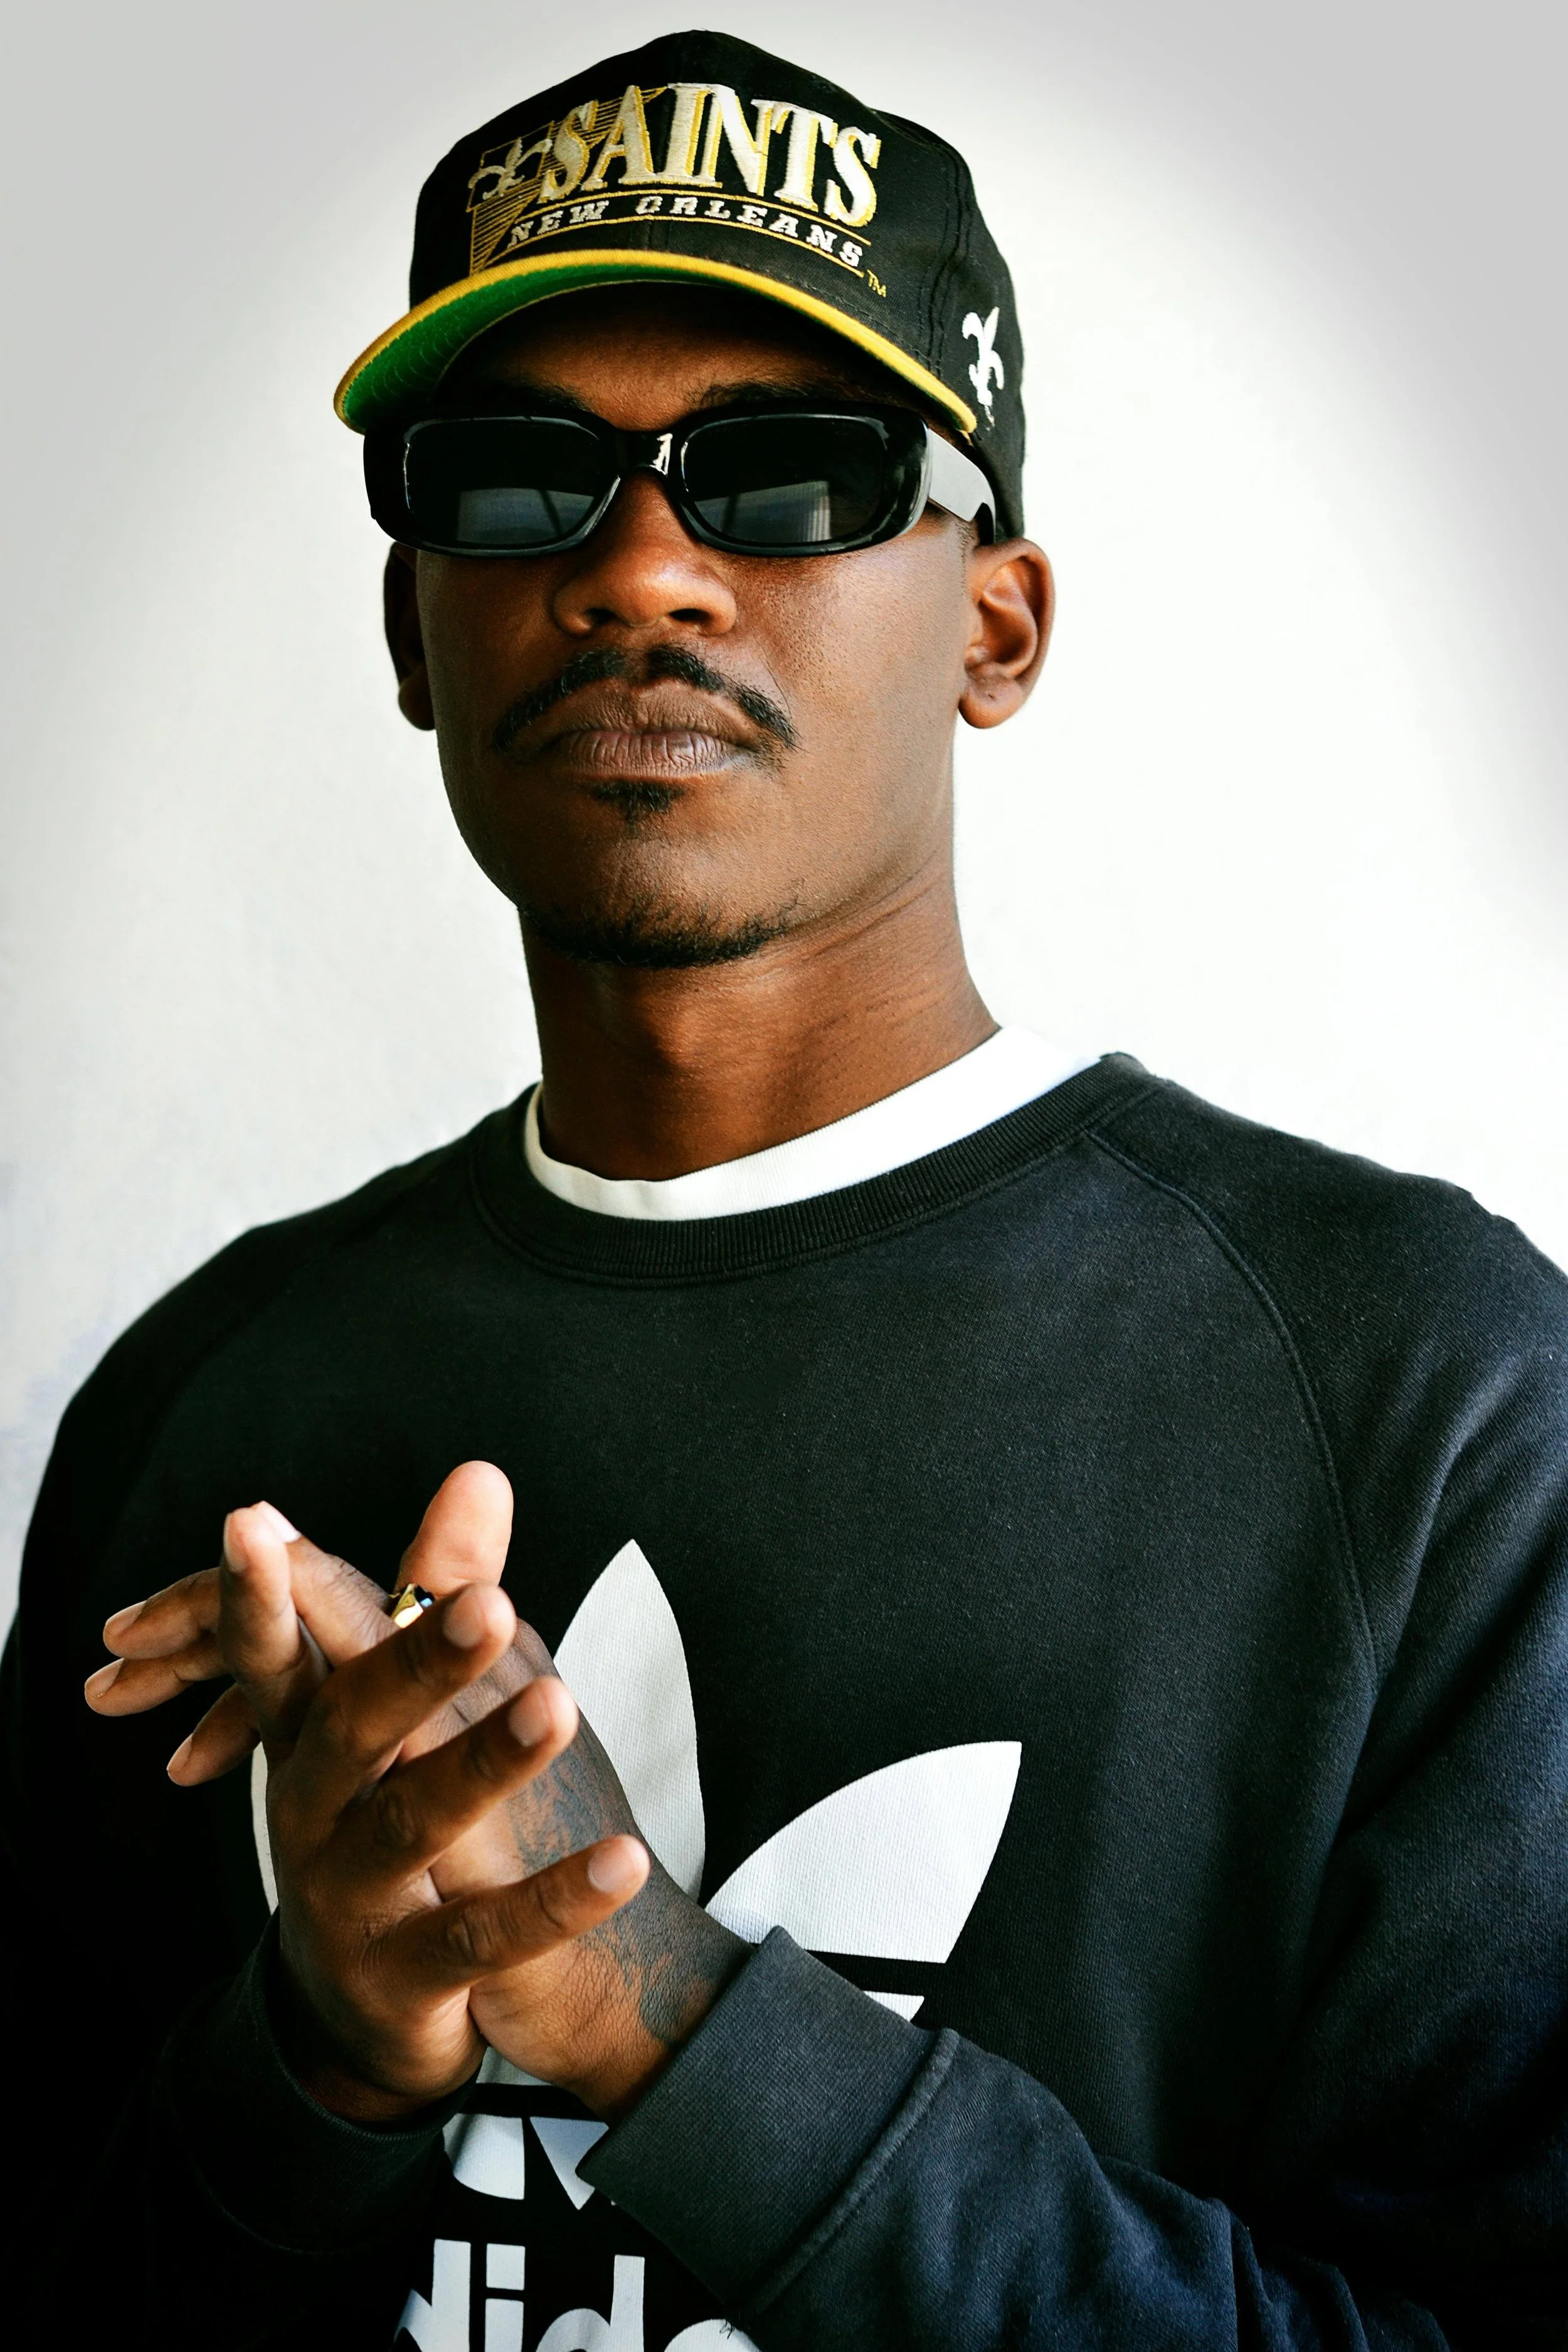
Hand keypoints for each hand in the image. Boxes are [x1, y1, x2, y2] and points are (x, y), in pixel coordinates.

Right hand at [88, 1466, 747, 2118]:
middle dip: (414, 1660)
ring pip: (413, 1821)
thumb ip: (435, 1590)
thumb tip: (482, 1469)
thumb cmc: (378, 1821)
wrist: (368, 2010)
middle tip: (492, 1604)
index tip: (251, 1519)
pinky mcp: (408, 1975)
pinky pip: (486, 1936)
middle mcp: (313, 1808)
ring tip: (558, 1705)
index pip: (275, 1648)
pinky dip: (557, 1900)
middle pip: (352, 1724)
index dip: (259, 1590)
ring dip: (486, 1763)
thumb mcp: (389, 1713)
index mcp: (308, 1734)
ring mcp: (353, 1895)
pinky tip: (624, 1861)